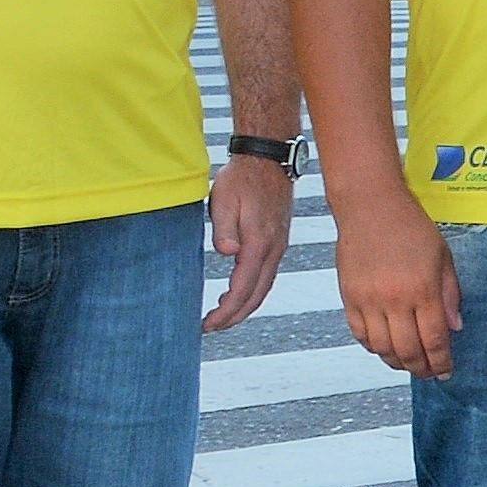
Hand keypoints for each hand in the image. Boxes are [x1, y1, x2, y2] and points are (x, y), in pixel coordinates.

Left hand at [205, 152, 295, 333]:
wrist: (268, 159)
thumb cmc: (242, 178)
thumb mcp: (225, 200)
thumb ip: (224, 228)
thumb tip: (228, 253)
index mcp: (259, 243)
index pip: (242, 288)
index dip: (226, 311)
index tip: (208, 324)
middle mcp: (273, 249)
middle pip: (256, 295)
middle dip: (235, 316)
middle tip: (212, 327)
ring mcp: (278, 246)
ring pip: (264, 287)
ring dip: (245, 306)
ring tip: (223, 316)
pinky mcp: (277, 241)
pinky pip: (267, 276)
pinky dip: (253, 291)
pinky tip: (239, 292)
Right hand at [334, 184, 454, 378]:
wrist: (371, 207)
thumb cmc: (410, 227)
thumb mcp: (443, 257)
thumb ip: (450, 294)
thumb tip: (455, 326)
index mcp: (423, 289)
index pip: (434, 339)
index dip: (441, 361)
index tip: (446, 371)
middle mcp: (395, 299)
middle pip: (408, 351)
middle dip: (421, 368)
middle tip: (428, 373)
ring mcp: (368, 301)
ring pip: (382, 348)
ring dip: (396, 362)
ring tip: (408, 363)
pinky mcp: (349, 298)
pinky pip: (360, 334)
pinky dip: (373, 347)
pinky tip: (384, 347)